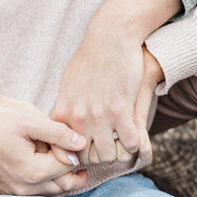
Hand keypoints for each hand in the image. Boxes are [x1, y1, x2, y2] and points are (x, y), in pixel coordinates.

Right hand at [0, 99, 86, 195]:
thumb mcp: (28, 120)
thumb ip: (58, 133)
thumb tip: (81, 144)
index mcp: (33, 171)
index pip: (68, 167)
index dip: (74, 153)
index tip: (72, 141)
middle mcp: (25, 189)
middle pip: (64, 186)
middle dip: (74, 172)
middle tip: (76, 157)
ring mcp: (14, 195)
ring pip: (52, 195)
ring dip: (62, 181)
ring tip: (64, 163)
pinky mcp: (6, 195)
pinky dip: (46, 186)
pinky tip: (45, 171)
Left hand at [51, 27, 165, 166]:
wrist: (110, 38)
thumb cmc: (90, 58)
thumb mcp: (68, 84)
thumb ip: (65, 107)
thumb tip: (60, 122)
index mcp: (63, 113)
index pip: (66, 151)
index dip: (78, 157)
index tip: (89, 152)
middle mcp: (78, 118)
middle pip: (88, 158)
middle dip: (100, 156)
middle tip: (110, 148)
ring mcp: (99, 116)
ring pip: (109, 156)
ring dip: (118, 152)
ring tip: (122, 145)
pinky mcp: (121, 111)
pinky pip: (129, 143)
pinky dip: (134, 144)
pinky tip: (135, 135)